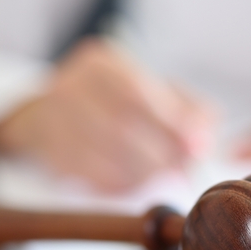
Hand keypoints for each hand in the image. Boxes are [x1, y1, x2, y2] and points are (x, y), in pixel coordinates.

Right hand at [0, 39, 213, 192]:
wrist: (45, 119)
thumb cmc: (113, 103)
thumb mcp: (151, 90)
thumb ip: (186, 107)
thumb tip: (205, 136)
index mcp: (99, 64)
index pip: (137, 91)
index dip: (172, 120)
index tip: (199, 144)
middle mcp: (69, 88)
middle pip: (122, 127)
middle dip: (163, 154)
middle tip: (187, 170)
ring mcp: (54, 124)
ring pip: (109, 157)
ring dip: (147, 174)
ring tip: (167, 177)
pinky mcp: (52, 158)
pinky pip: (96, 178)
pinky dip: (125, 185)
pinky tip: (139, 182)